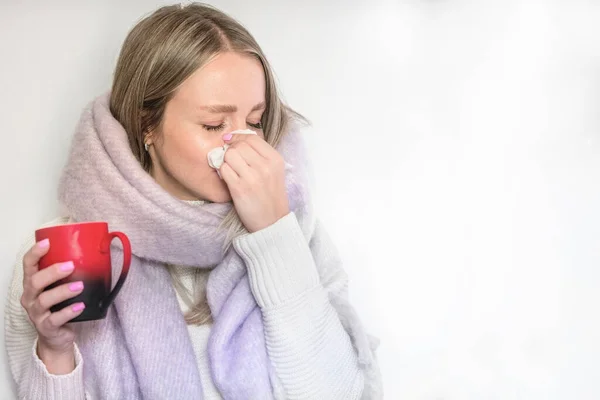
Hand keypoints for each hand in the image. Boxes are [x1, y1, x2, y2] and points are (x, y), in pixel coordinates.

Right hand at [20, 239, 84, 373]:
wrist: (56, 336)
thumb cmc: (59, 306)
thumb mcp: (59, 288)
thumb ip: (69, 273)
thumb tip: (96, 252)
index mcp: (32, 283)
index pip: (28, 265)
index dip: (35, 253)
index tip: (47, 242)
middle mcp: (30, 297)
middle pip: (35, 281)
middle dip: (52, 272)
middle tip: (71, 265)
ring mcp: (36, 314)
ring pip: (44, 300)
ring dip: (63, 291)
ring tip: (80, 286)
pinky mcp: (46, 327)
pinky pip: (55, 319)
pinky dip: (69, 312)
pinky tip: (80, 306)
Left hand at [220, 134, 289, 232]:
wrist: (272, 222)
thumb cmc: (270, 195)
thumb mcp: (274, 171)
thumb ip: (259, 154)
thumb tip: (235, 137)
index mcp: (275, 159)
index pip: (251, 138)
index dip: (239, 139)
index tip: (234, 145)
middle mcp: (265, 166)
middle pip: (238, 145)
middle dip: (232, 151)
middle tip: (234, 162)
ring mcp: (252, 177)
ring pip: (229, 155)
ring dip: (227, 162)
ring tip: (233, 172)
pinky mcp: (239, 188)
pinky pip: (223, 169)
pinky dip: (223, 173)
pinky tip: (230, 180)